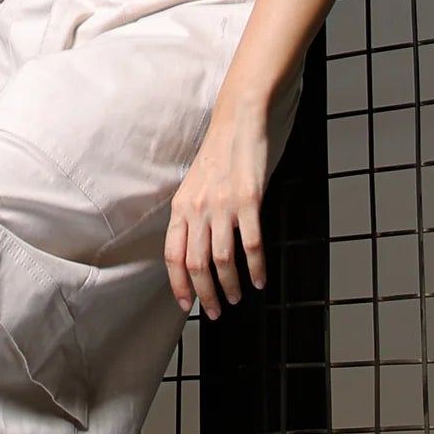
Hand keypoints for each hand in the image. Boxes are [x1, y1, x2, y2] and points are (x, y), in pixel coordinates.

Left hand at [164, 106, 269, 318]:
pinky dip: (257, 268)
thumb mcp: (195, 186)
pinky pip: (252, 245)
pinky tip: (260, 279)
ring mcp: (223, 206)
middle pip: (196, 264)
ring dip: (229, 286)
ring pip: (222, 260)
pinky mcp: (248, 200)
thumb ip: (193, 216)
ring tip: (237, 298)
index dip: (178, 284)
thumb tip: (197, 250)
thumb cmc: (219, 155)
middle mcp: (198, 209)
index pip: (172, 256)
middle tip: (215, 312)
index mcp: (181, 207)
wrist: (238, 121)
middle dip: (205, 295)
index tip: (186, 304)